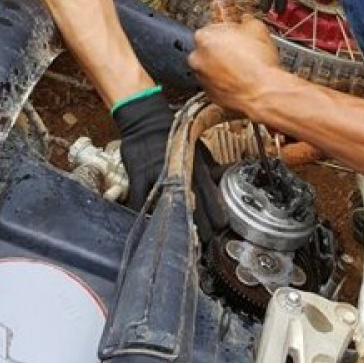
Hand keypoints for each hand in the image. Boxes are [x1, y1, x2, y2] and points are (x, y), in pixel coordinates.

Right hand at [114, 89, 226, 240]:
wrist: (147, 120)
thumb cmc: (175, 136)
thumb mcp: (197, 148)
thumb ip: (210, 167)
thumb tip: (224, 178)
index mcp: (195, 165)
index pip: (209, 193)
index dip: (215, 212)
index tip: (221, 227)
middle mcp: (179, 172)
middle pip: (191, 205)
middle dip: (200, 225)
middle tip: (205, 242)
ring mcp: (157, 174)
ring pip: (167, 204)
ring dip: (174, 224)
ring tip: (180, 240)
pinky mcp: (139, 175)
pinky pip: (140, 199)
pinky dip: (144, 213)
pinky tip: (149, 227)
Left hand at [189, 19, 280, 114]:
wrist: (262, 93)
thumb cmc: (257, 64)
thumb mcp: (257, 28)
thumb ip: (246, 21)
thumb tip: (247, 21)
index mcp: (204, 38)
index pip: (212, 28)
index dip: (228, 30)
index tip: (237, 33)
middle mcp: (198, 59)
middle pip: (208, 49)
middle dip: (223, 49)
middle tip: (241, 50)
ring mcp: (202, 79)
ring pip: (211, 68)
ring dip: (224, 66)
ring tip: (244, 66)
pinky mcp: (211, 95)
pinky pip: (217, 84)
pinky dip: (227, 82)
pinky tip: (242, 79)